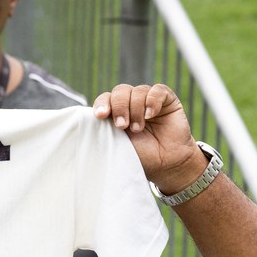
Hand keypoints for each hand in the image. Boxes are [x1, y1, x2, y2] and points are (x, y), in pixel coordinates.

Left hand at [92, 84, 209, 195]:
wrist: (168, 165)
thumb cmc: (142, 157)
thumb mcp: (118, 144)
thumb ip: (105, 130)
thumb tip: (89, 119)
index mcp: (118, 113)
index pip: (106, 98)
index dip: (102, 103)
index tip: (101, 115)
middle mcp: (132, 103)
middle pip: (120, 91)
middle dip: (119, 107)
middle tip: (122, 126)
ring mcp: (149, 100)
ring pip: (138, 90)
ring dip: (136, 109)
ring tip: (139, 128)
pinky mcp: (167, 100)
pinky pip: (157, 91)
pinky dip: (152, 101)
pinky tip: (151, 115)